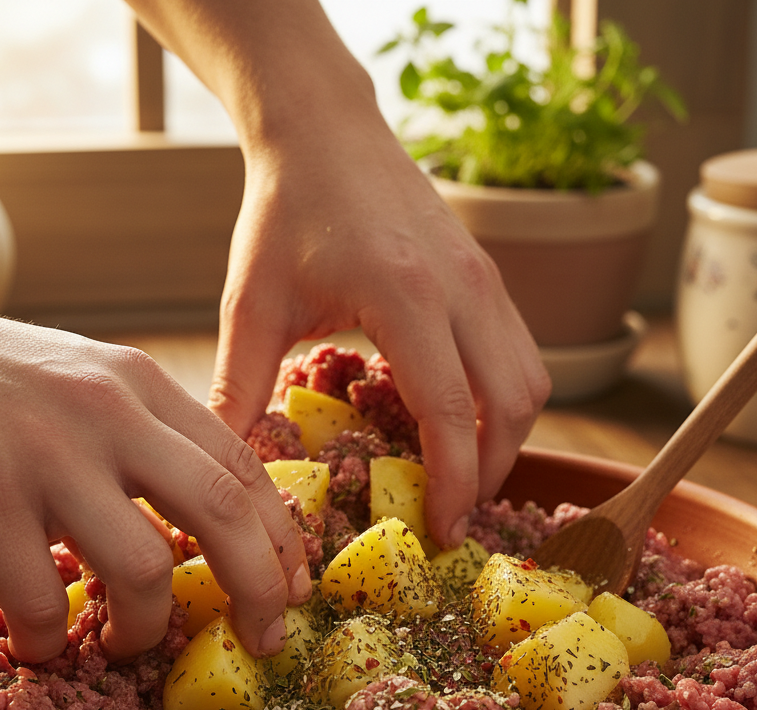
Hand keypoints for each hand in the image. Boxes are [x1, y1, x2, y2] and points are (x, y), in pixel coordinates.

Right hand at [0, 248, 310, 662]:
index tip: (294, 587)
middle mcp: (108, 414)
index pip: (244, 465)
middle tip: (264, 641)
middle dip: (258, 589)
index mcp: (142, 387)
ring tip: (124, 641)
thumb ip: (149, 436)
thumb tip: (208, 517)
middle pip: (223, 512)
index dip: (280, 537)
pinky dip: (48, 636)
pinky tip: (40, 640)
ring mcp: (46, 454)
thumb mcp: (88, 382)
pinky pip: (41, 595)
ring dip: (145, 626)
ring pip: (143, 566)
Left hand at [126, 0, 550, 550]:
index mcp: (406, 296)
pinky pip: (520, 355)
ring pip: (531, 383)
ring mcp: (486, 279)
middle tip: (451, 517)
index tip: (442, 531)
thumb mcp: (250, 307)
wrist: (324, 132)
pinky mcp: (490, 277)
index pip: (453, 413)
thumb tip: (225, 468)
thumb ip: (238, 389)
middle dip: (491, 473)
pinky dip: (503, 403)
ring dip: (506, 439)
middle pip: (514, 405)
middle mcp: (464, 288)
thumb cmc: (284, 215)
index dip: (455, 485)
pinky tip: (463, 424)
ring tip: (462, 479)